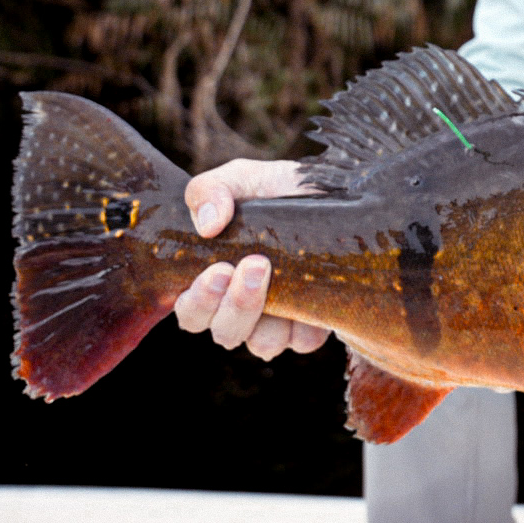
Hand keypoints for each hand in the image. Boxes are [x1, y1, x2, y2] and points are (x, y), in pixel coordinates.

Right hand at [172, 158, 331, 358]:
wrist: (332, 193)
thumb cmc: (275, 191)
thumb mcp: (240, 178)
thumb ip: (210, 190)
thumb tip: (208, 225)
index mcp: (214, 282)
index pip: (191, 313)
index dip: (198, 302)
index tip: (219, 270)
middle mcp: (241, 308)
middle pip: (224, 334)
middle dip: (235, 305)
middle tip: (254, 265)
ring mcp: (278, 320)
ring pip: (262, 344)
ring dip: (267, 315)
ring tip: (276, 270)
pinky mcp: (313, 324)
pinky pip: (304, 342)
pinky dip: (304, 324)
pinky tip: (309, 292)